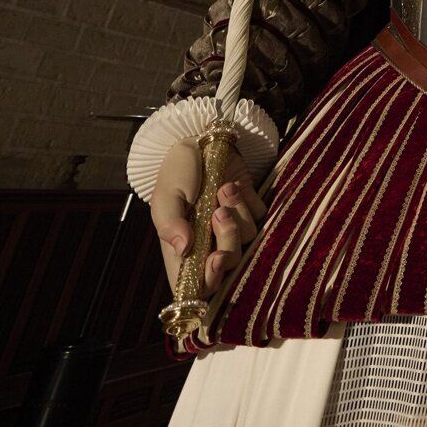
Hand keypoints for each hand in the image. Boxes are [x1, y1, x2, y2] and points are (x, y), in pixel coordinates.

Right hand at [149, 140, 264, 294]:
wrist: (200, 143)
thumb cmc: (177, 173)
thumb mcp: (166, 197)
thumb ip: (170, 223)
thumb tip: (183, 248)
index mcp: (183, 249)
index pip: (197, 283)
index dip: (209, 281)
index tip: (216, 260)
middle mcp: (209, 243)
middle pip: (229, 264)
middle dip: (228, 240)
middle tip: (218, 213)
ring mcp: (232, 226)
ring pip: (247, 239)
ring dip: (237, 213)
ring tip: (222, 189)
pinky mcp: (251, 209)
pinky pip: (260, 216)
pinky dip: (248, 200)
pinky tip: (233, 184)